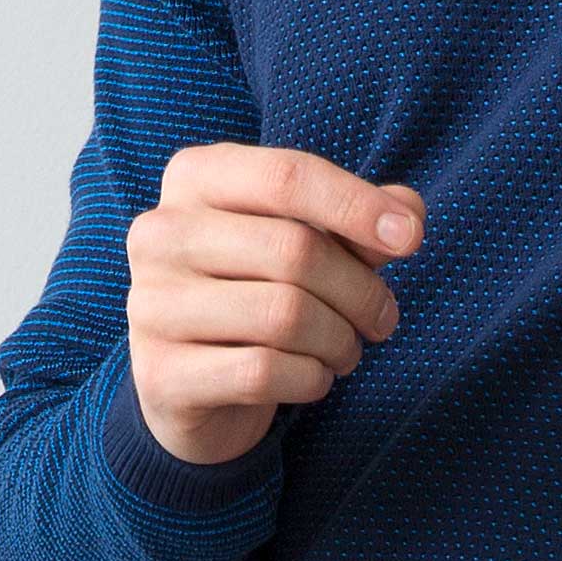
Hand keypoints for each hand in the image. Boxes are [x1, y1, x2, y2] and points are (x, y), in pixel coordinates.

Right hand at [124, 143, 424, 464]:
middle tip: (382, 319)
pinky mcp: (159, 374)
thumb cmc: (258, 289)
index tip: (410, 238)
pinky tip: (312, 378)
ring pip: (285, 316)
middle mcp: (160, 233)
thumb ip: (358, 220)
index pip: (288, 176)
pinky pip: (263, 372)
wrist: (190, 384)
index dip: (358, 205)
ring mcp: (151, 304)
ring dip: (340, 341)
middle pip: (296, 251)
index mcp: (195, 179)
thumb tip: (407, 213)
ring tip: (346, 350)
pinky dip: (311, 379)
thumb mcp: (310, 240)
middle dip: (361, 292)